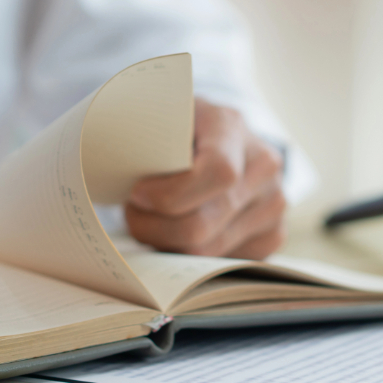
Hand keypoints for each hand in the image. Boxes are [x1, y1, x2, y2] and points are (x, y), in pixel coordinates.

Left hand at [126, 98, 285, 258]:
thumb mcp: (158, 118)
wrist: (219, 137)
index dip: (172, 195)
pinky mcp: (274, 234)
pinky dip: (190, 255)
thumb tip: (108, 173)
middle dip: (155, 228)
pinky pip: (222, 264)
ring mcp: (274, 202)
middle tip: (133, 213)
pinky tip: (179, 232)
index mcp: (232, 126)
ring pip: (208, 251)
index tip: (137, 194)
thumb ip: (140, 137)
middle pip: (204, 225)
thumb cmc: (176, 130)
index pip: (218, 173)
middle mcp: (264, 165)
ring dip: (168, 243)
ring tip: (152, 221)